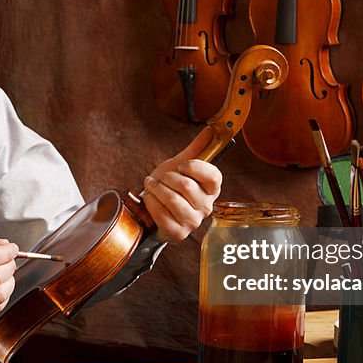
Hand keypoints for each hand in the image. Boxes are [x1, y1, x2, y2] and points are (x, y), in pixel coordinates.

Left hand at [142, 128, 221, 242]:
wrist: (153, 210)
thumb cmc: (170, 186)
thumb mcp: (180, 166)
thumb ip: (196, 149)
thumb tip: (211, 129)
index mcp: (211, 189)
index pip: (213, 176)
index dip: (196, 167)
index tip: (181, 165)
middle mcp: (206, 207)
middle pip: (186, 186)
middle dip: (167, 178)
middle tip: (160, 178)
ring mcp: (193, 221)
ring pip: (172, 199)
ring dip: (156, 189)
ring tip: (151, 186)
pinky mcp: (177, 232)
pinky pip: (161, 213)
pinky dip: (150, 202)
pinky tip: (149, 199)